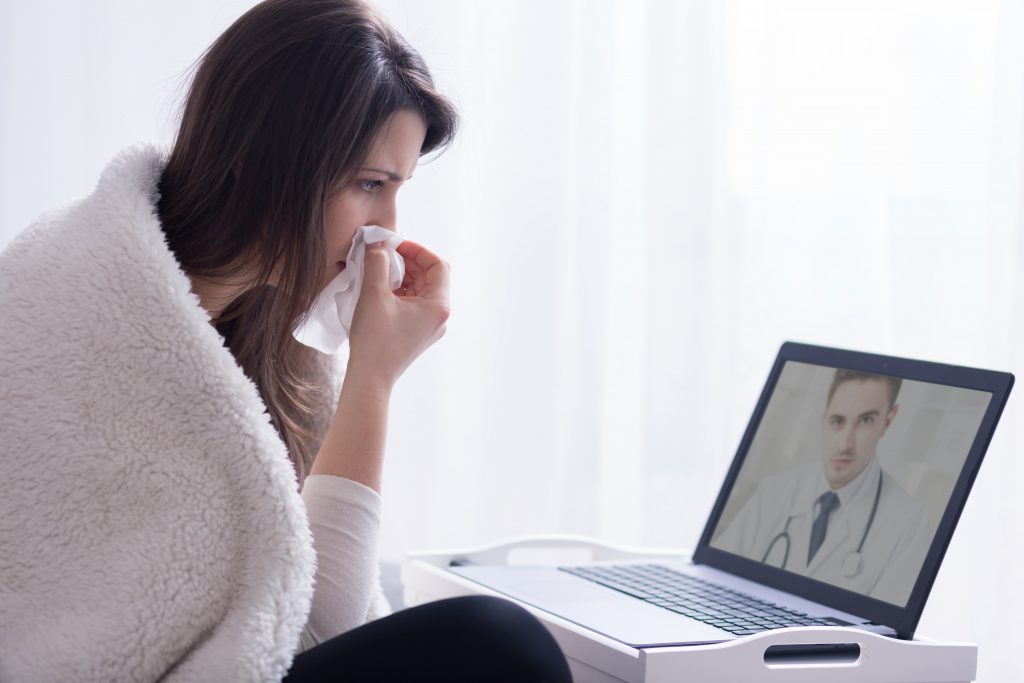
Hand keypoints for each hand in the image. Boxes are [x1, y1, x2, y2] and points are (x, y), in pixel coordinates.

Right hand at [346, 239, 450, 391]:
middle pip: (430, 277)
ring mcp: (430, 327)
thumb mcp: (374, 294)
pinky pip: (414, 304)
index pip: (438, 265)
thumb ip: (377, 263)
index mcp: (438, 305)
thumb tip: (378, 243)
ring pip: (421, 290)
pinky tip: (379, 290)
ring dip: (402, 276)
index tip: (394, 245)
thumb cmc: (374, 339)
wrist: (370, 378)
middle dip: (408, 262)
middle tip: (383, 254)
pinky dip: (400, 292)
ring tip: (378, 271)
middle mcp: (439, 316)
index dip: (417, 250)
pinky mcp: (417, 333)